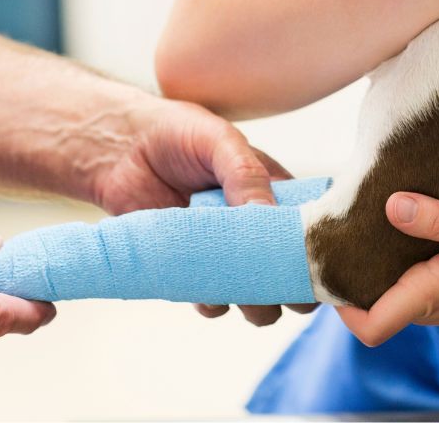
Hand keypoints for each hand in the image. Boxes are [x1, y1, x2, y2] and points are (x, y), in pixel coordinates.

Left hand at [90, 97, 314, 324]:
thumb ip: (246, 174)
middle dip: (291, 288)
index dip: (318, 252)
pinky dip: (213, 304)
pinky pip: (214, 302)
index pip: (312, 231)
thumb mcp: (219, 142)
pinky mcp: (192, 269)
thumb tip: (268, 216)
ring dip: (256, 305)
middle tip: (278, 285)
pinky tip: (204, 289)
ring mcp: (226, 252)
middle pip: (291, 273)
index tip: (313, 264)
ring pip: (258, 297)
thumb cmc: (178, 133)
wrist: (120, 148)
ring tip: (242, 292)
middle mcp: (257, 228)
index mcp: (277, 194)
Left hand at [336, 193, 438, 351]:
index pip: (367, 326)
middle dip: (353, 268)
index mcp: (431, 297)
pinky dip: (406, 260)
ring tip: (374, 215)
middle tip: (343, 222)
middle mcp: (431, 309)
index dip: (338, 301)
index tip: (329, 259)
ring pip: (393, 291)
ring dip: (380, 260)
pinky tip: (415, 227)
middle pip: (371, 302)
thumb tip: (391, 204)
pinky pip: (416, 284)